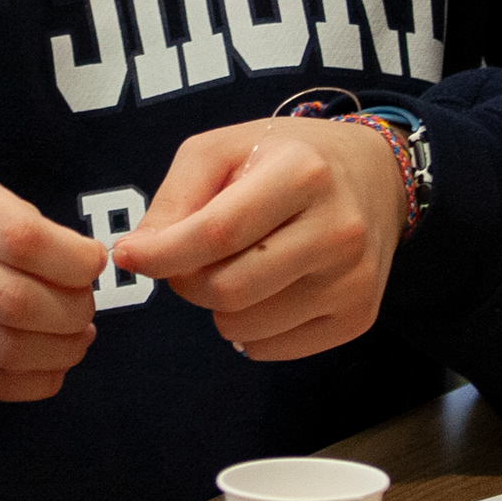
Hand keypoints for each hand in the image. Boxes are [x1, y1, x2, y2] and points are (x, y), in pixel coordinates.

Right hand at [0, 165, 103, 400]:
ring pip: (2, 349)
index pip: (22, 238)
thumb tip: (84, 271)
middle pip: (15, 302)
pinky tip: (51, 368)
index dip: (73, 261)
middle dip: (71, 313)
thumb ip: (23, 221)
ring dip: (58, 352)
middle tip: (86, 309)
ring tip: (75, 340)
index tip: (93, 265)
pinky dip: (31, 383)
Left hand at [113, 118, 406, 360]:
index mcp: (303, 174)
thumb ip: (175, 198)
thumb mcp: (222, 150)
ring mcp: (353, 280)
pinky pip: (269, 349)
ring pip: (243, 327)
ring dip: (219, 306)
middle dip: (188, 281)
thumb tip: (139, 255)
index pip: (217, 233)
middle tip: (189, 259)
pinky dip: (249, 329)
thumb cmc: (284, 159)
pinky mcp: (358, 318)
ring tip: (240, 265)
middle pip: (227, 289)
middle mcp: (337, 229)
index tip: (128, 256)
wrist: (374, 178)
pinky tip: (268, 288)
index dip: (162, 253)